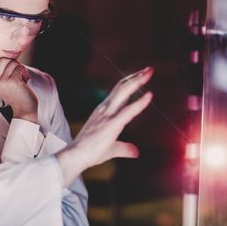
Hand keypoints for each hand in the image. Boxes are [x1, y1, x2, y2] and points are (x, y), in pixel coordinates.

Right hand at [0, 39, 37, 122]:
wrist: (25, 108)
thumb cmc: (16, 94)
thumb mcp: (4, 83)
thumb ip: (1, 72)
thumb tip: (2, 57)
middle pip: (2, 59)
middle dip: (13, 64)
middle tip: (17, 75)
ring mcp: (3, 81)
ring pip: (13, 63)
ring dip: (20, 69)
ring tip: (21, 80)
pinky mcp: (12, 81)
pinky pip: (19, 68)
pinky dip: (25, 73)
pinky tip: (25, 82)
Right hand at [56, 66, 153, 185]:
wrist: (76, 156)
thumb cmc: (90, 152)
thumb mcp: (111, 148)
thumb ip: (125, 148)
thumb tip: (136, 152)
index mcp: (103, 111)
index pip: (118, 91)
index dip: (130, 82)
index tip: (142, 75)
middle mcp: (105, 108)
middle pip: (122, 87)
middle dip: (136, 76)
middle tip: (149, 69)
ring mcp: (107, 114)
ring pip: (124, 91)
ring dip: (137, 80)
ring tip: (149, 72)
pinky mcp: (112, 124)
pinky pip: (129, 110)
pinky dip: (140, 102)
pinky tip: (150, 95)